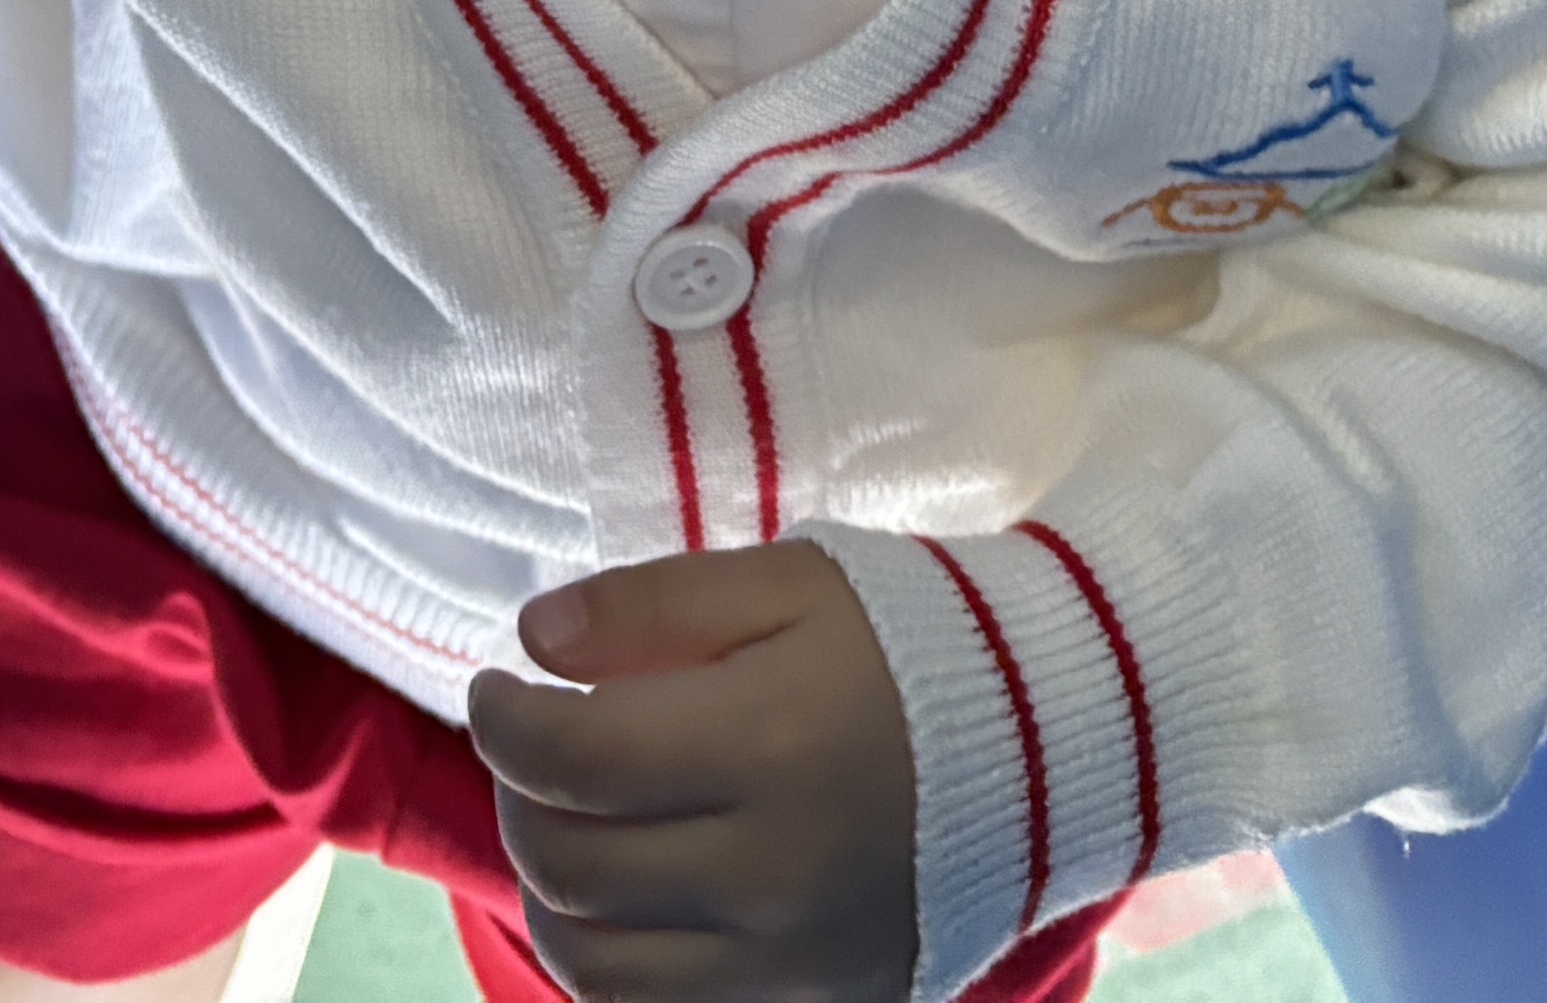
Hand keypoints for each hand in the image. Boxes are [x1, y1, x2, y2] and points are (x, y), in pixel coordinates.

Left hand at [467, 540, 920, 1002]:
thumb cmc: (909, 642)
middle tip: (533, 746)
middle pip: (569, 863)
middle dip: (518, 796)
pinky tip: (619, 898)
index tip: (496, 686)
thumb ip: (655, 603)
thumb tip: (535, 639)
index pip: (569, 758)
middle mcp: (773, 874)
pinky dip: (610, 964)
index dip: (501, 720)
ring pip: (594, 963)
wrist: (1050, 747)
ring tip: (568, 822)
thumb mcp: (788, 582)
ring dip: (548, 890)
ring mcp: (792, 960)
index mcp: (768, 746)